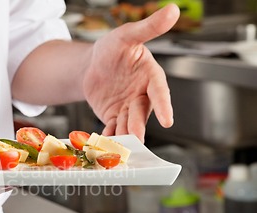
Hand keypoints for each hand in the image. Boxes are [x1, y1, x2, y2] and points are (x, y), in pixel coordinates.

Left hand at [83, 4, 179, 141]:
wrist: (92, 65)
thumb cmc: (112, 48)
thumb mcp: (127, 35)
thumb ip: (148, 27)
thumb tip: (173, 10)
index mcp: (150, 76)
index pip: (159, 91)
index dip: (164, 105)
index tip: (168, 120)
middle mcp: (142, 94)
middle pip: (142, 112)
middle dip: (139, 125)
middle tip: (136, 137)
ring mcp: (129, 108)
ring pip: (129, 124)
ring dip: (125, 134)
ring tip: (120, 145)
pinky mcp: (115, 117)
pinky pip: (114, 128)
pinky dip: (110, 136)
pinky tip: (105, 142)